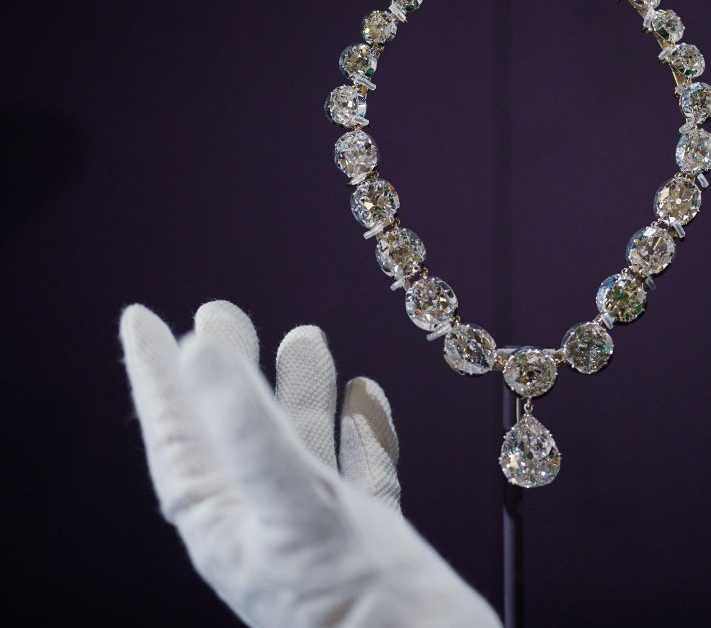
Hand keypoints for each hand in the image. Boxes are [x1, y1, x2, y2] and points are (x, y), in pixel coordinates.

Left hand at [120, 300, 499, 627]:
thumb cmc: (359, 610)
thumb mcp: (295, 507)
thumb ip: (250, 428)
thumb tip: (200, 351)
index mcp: (225, 525)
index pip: (176, 435)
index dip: (157, 376)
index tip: (142, 319)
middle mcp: (263, 527)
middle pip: (234, 433)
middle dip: (230, 372)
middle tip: (225, 312)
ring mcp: (315, 536)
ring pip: (298, 448)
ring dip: (299, 392)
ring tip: (306, 336)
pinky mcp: (367, 543)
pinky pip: (355, 471)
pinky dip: (359, 431)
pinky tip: (367, 399)